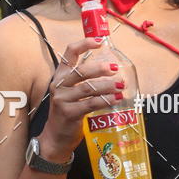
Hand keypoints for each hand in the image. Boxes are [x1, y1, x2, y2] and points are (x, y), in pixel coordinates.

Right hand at [41, 37, 122, 159]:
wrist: (56, 136)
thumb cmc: (68, 109)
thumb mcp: (71, 91)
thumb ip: (84, 79)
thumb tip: (111, 68)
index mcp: (60, 75)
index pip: (69, 52)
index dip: (84, 44)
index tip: (100, 42)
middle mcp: (59, 85)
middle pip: (81, 71)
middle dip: (100, 68)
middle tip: (116, 68)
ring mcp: (62, 99)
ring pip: (88, 88)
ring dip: (108, 86)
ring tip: (121, 85)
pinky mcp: (69, 113)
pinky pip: (91, 104)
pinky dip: (106, 100)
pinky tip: (117, 99)